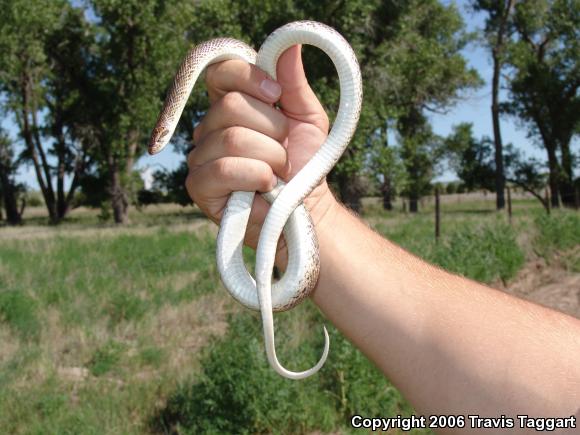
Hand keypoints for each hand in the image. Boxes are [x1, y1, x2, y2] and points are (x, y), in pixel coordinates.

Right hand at [186, 45, 338, 261]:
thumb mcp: (307, 119)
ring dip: (271, 158)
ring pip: (232, 139)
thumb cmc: (305, 165)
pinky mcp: (198, 187)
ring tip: (279, 173)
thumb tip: (288, 44)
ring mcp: (200, 157)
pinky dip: (256, 177)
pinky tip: (266, 188)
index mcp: (231, 106)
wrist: (306, 210)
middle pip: (230, 106)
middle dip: (272, 130)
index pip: (220, 72)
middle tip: (285, 151)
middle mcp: (209, 128)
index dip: (247, 77)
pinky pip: (224, 168)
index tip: (277, 95)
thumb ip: (294, 84)